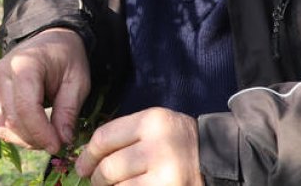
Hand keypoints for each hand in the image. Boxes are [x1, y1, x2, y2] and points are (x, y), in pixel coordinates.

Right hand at [0, 27, 89, 154]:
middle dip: (33, 139)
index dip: (40, 133)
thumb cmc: (66, 59)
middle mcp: (1, 72)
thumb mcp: (78, 81)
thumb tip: (63, 141)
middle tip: (54, 143)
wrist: (51, 40)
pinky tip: (27, 133)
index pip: (25, 107)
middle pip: (10, 119)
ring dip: (20, 139)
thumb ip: (69, 111)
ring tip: (42, 138)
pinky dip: (8, 133)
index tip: (57, 145)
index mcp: (24, 64)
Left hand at [75, 107, 199, 184]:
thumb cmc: (177, 141)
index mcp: (152, 121)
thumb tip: (87, 160)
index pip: (104, 138)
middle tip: (96, 181)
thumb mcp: (154, 125)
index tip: (82, 166)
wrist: (218, 158)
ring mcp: (166, 174)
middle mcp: (159, 146)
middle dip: (97, 178)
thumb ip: (124, 136)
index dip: (87, 156)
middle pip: (109, 167)